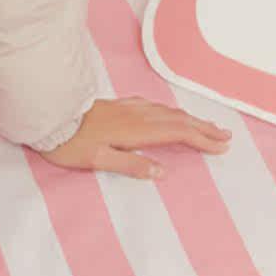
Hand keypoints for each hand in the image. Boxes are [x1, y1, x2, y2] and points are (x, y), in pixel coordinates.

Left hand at [34, 95, 232, 179]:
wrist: (49, 115)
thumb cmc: (69, 143)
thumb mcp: (98, 160)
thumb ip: (131, 165)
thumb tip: (162, 171)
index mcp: (137, 129)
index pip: (178, 132)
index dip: (202, 139)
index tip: (221, 147)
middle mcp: (138, 114)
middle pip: (179, 119)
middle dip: (204, 128)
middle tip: (225, 136)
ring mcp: (129, 107)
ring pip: (168, 111)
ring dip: (191, 119)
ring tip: (207, 126)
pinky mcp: (120, 104)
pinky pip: (155, 106)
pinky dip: (171, 112)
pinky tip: (171, 114)